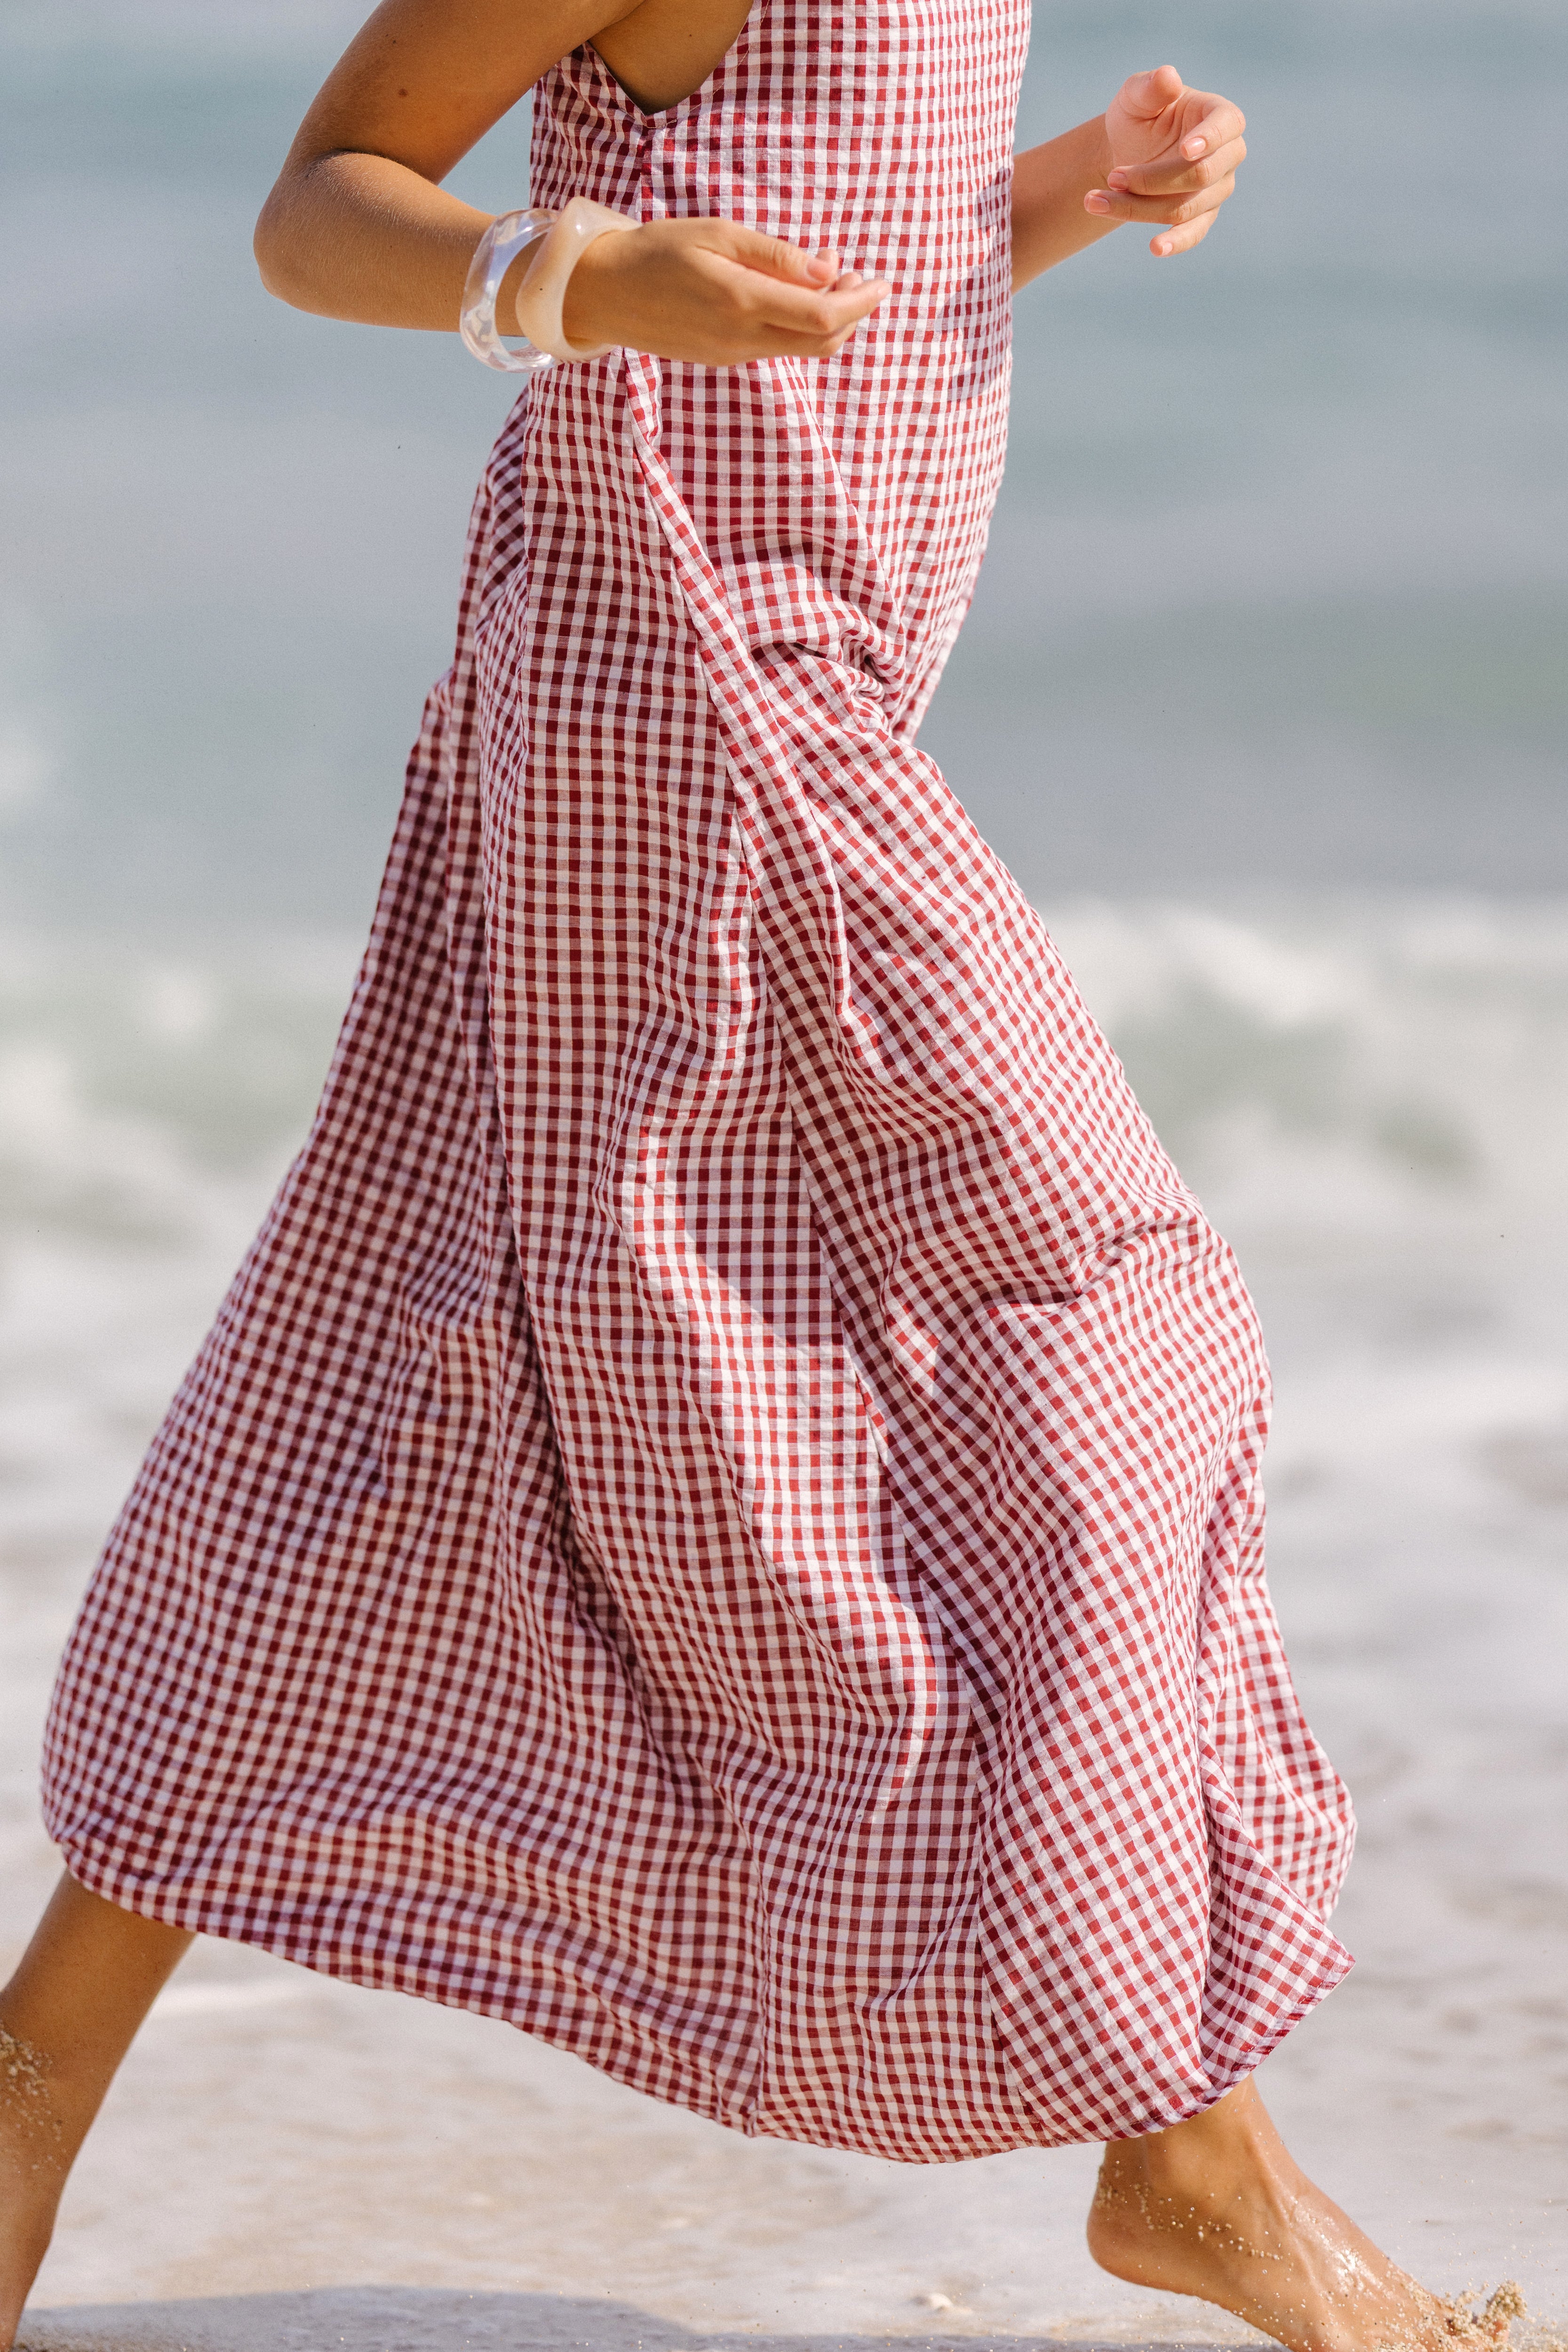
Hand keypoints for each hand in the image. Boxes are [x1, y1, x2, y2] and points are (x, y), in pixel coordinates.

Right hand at [560, 218, 889, 363]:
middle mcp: (742, 339)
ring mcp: (733, 355)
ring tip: (828, 274)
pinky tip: (793, 293)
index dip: (861, 303)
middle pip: (822, 341)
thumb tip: (828, 271)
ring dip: (826, 317)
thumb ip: (776, 256)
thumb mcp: (719, 235)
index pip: (823, 316)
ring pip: (802, 348)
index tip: (881, 283)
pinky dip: (797, 323)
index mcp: (743, 303)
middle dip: (852, 313)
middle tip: (859, 277)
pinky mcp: (723, 358)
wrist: (604, 292)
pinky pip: (776, 346)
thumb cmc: (659, 250)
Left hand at [1085, 64, 1246, 257]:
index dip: (1209, 139)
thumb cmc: (1138, 116)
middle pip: (1198, 175)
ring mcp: (1217, 189)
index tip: (1186, 150)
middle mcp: (1228, 155)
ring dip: (1138, 208)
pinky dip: (1174, 243)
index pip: (1226, 127)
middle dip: (1152, 179)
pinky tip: (1155, 248)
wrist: (1126, 150)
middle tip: (1112, 176)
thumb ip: (1150, 86)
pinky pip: (1193, 234)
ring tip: (1095, 200)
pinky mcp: (1202, 216)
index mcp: (1221, 116)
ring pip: (1184, 207)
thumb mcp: (1136, 96)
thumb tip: (1168, 77)